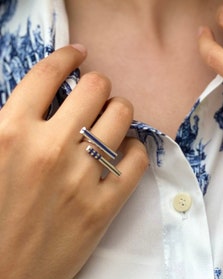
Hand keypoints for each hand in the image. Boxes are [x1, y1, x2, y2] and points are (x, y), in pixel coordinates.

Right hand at [0, 45, 147, 278]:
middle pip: (95, 89)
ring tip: (113, 121)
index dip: (67, 57)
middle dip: (100, 86)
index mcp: (9, 132)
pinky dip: (136, 150)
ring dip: (120, 112)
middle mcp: (47, 149)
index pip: (47, 74)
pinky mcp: (102, 207)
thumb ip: (13, 123)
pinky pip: (137, 160)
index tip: (79, 54)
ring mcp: (79, 179)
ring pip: (121, 117)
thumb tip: (46, 98)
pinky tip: (126, 153)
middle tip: (98, 95)